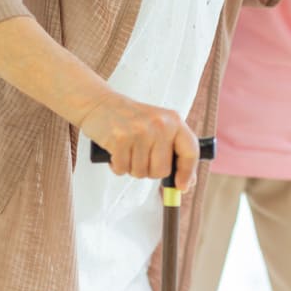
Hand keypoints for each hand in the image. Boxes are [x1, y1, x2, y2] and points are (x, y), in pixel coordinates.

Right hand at [78, 92, 199, 188]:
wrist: (99, 104)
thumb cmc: (131, 119)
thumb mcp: (159, 127)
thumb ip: (174, 151)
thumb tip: (188, 182)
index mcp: (174, 121)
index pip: (190, 151)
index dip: (187, 173)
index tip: (182, 186)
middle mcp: (160, 125)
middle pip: (162, 170)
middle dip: (150, 170)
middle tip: (140, 155)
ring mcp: (140, 131)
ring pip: (141, 173)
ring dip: (132, 168)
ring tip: (127, 150)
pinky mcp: (120, 139)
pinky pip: (123, 170)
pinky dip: (118, 166)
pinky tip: (116, 151)